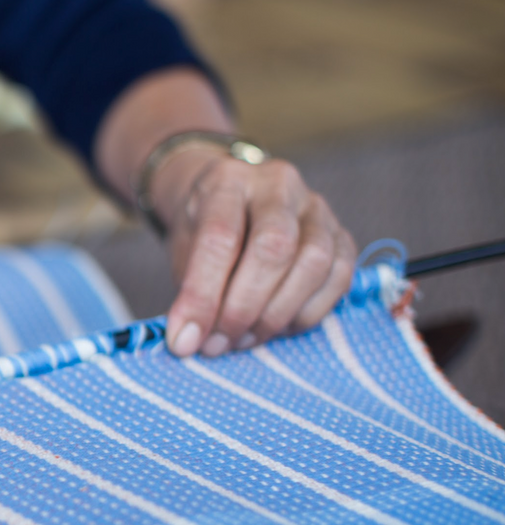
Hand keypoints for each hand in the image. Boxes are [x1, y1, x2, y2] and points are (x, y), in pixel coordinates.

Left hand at [151, 146, 356, 357]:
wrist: (231, 200)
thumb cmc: (203, 228)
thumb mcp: (182, 248)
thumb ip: (188, 289)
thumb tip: (187, 341)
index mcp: (228, 181)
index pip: (220, 237)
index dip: (202, 295)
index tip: (184, 339)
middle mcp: (279, 185)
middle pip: (274, 247)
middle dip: (243, 307)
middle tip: (217, 343)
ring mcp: (317, 207)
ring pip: (314, 263)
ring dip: (276, 314)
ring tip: (243, 339)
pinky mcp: (343, 234)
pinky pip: (340, 277)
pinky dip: (307, 313)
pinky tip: (277, 328)